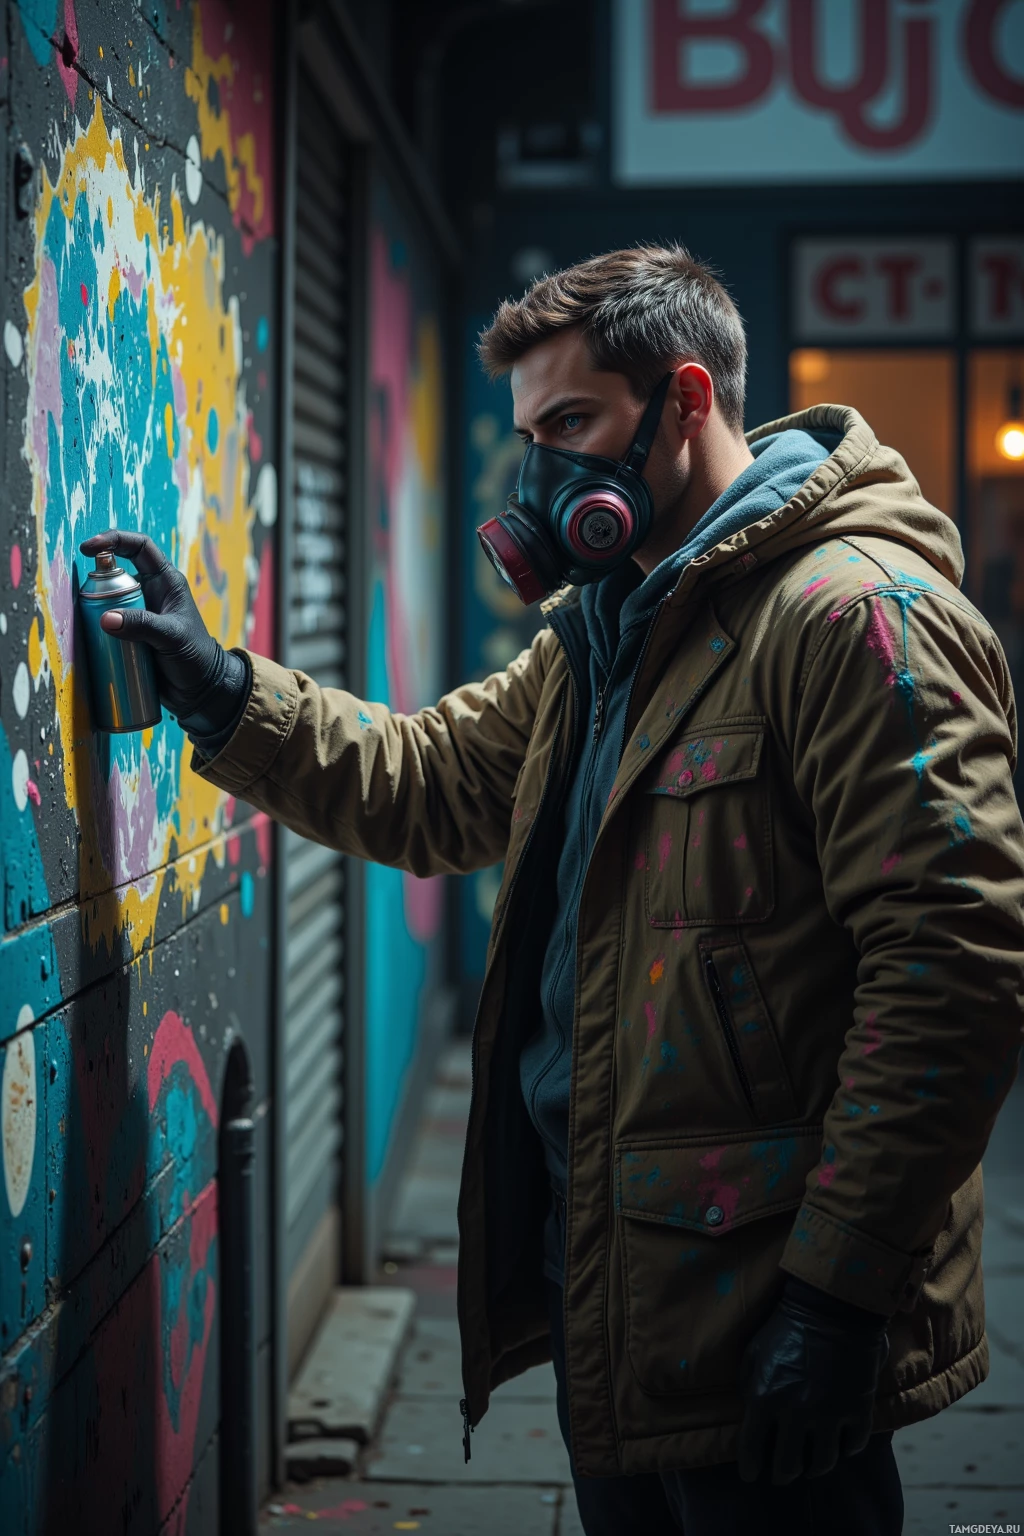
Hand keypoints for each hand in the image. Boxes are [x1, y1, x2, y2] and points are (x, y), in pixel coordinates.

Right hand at [79, 529, 231, 724]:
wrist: (200, 691)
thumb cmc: (196, 658)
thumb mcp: (172, 637)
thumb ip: (142, 625)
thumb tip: (106, 619)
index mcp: (166, 582)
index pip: (140, 548)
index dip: (115, 539)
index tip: (89, 547)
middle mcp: (151, 593)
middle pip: (116, 574)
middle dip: (98, 581)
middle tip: (89, 599)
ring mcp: (139, 614)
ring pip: (108, 600)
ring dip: (94, 607)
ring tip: (88, 622)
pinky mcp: (130, 635)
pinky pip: (108, 624)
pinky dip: (96, 628)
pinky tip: (89, 638)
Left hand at [737, 1278, 888, 1485]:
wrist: (832, 1308)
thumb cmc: (786, 1326)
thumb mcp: (754, 1351)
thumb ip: (749, 1385)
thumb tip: (749, 1411)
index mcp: (765, 1398)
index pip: (752, 1449)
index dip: (750, 1467)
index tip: (750, 1474)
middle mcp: (796, 1414)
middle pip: (788, 1466)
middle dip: (781, 1474)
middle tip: (781, 1474)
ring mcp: (830, 1415)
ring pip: (822, 1464)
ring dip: (814, 1467)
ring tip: (810, 1464)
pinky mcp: (858, 1411)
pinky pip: (852, 1446)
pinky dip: (845, 1450)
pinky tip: (839, 1446)